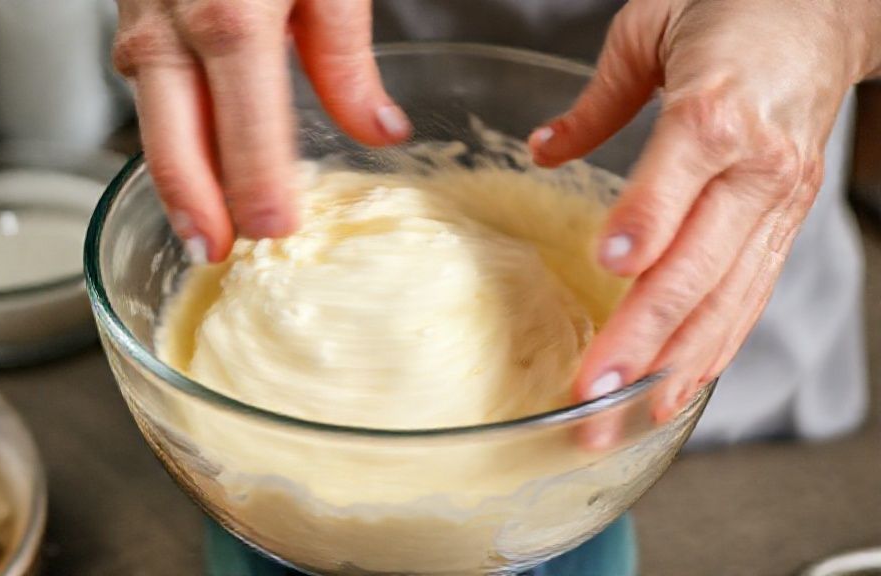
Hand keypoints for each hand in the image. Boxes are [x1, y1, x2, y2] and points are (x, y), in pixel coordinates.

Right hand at [113, 0, 410, 261]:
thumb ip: (345, 56)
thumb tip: (379, 131)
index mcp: (233, 16)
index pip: (243, 128)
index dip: (257, 185)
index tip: (275, 230)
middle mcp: (173, 22)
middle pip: (174, 136)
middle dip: (195, 202)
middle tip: (216, 253)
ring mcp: (142, 15)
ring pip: (149, 115)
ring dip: (172, 176)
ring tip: (199, 226)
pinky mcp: (132, 9)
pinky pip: (143, 82)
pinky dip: (163, 129)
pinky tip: (186, 157)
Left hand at [529, 0, 880, 428]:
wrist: (826, 10)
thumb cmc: (736, 11)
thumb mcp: (652, 28)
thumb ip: (600, 99)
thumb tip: (544, 148)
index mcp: (718, 104)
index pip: (683, 171)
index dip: (648, 220)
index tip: (608, 266)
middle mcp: (756, 165)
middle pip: (699, 262)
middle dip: (643, 335)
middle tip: (591, 390)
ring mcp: (777, 202)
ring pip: (726, 298)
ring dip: (673, 365)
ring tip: (623, 416)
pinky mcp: (784, 224)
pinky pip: (749, 297)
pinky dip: (715, 349)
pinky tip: (679, 390)